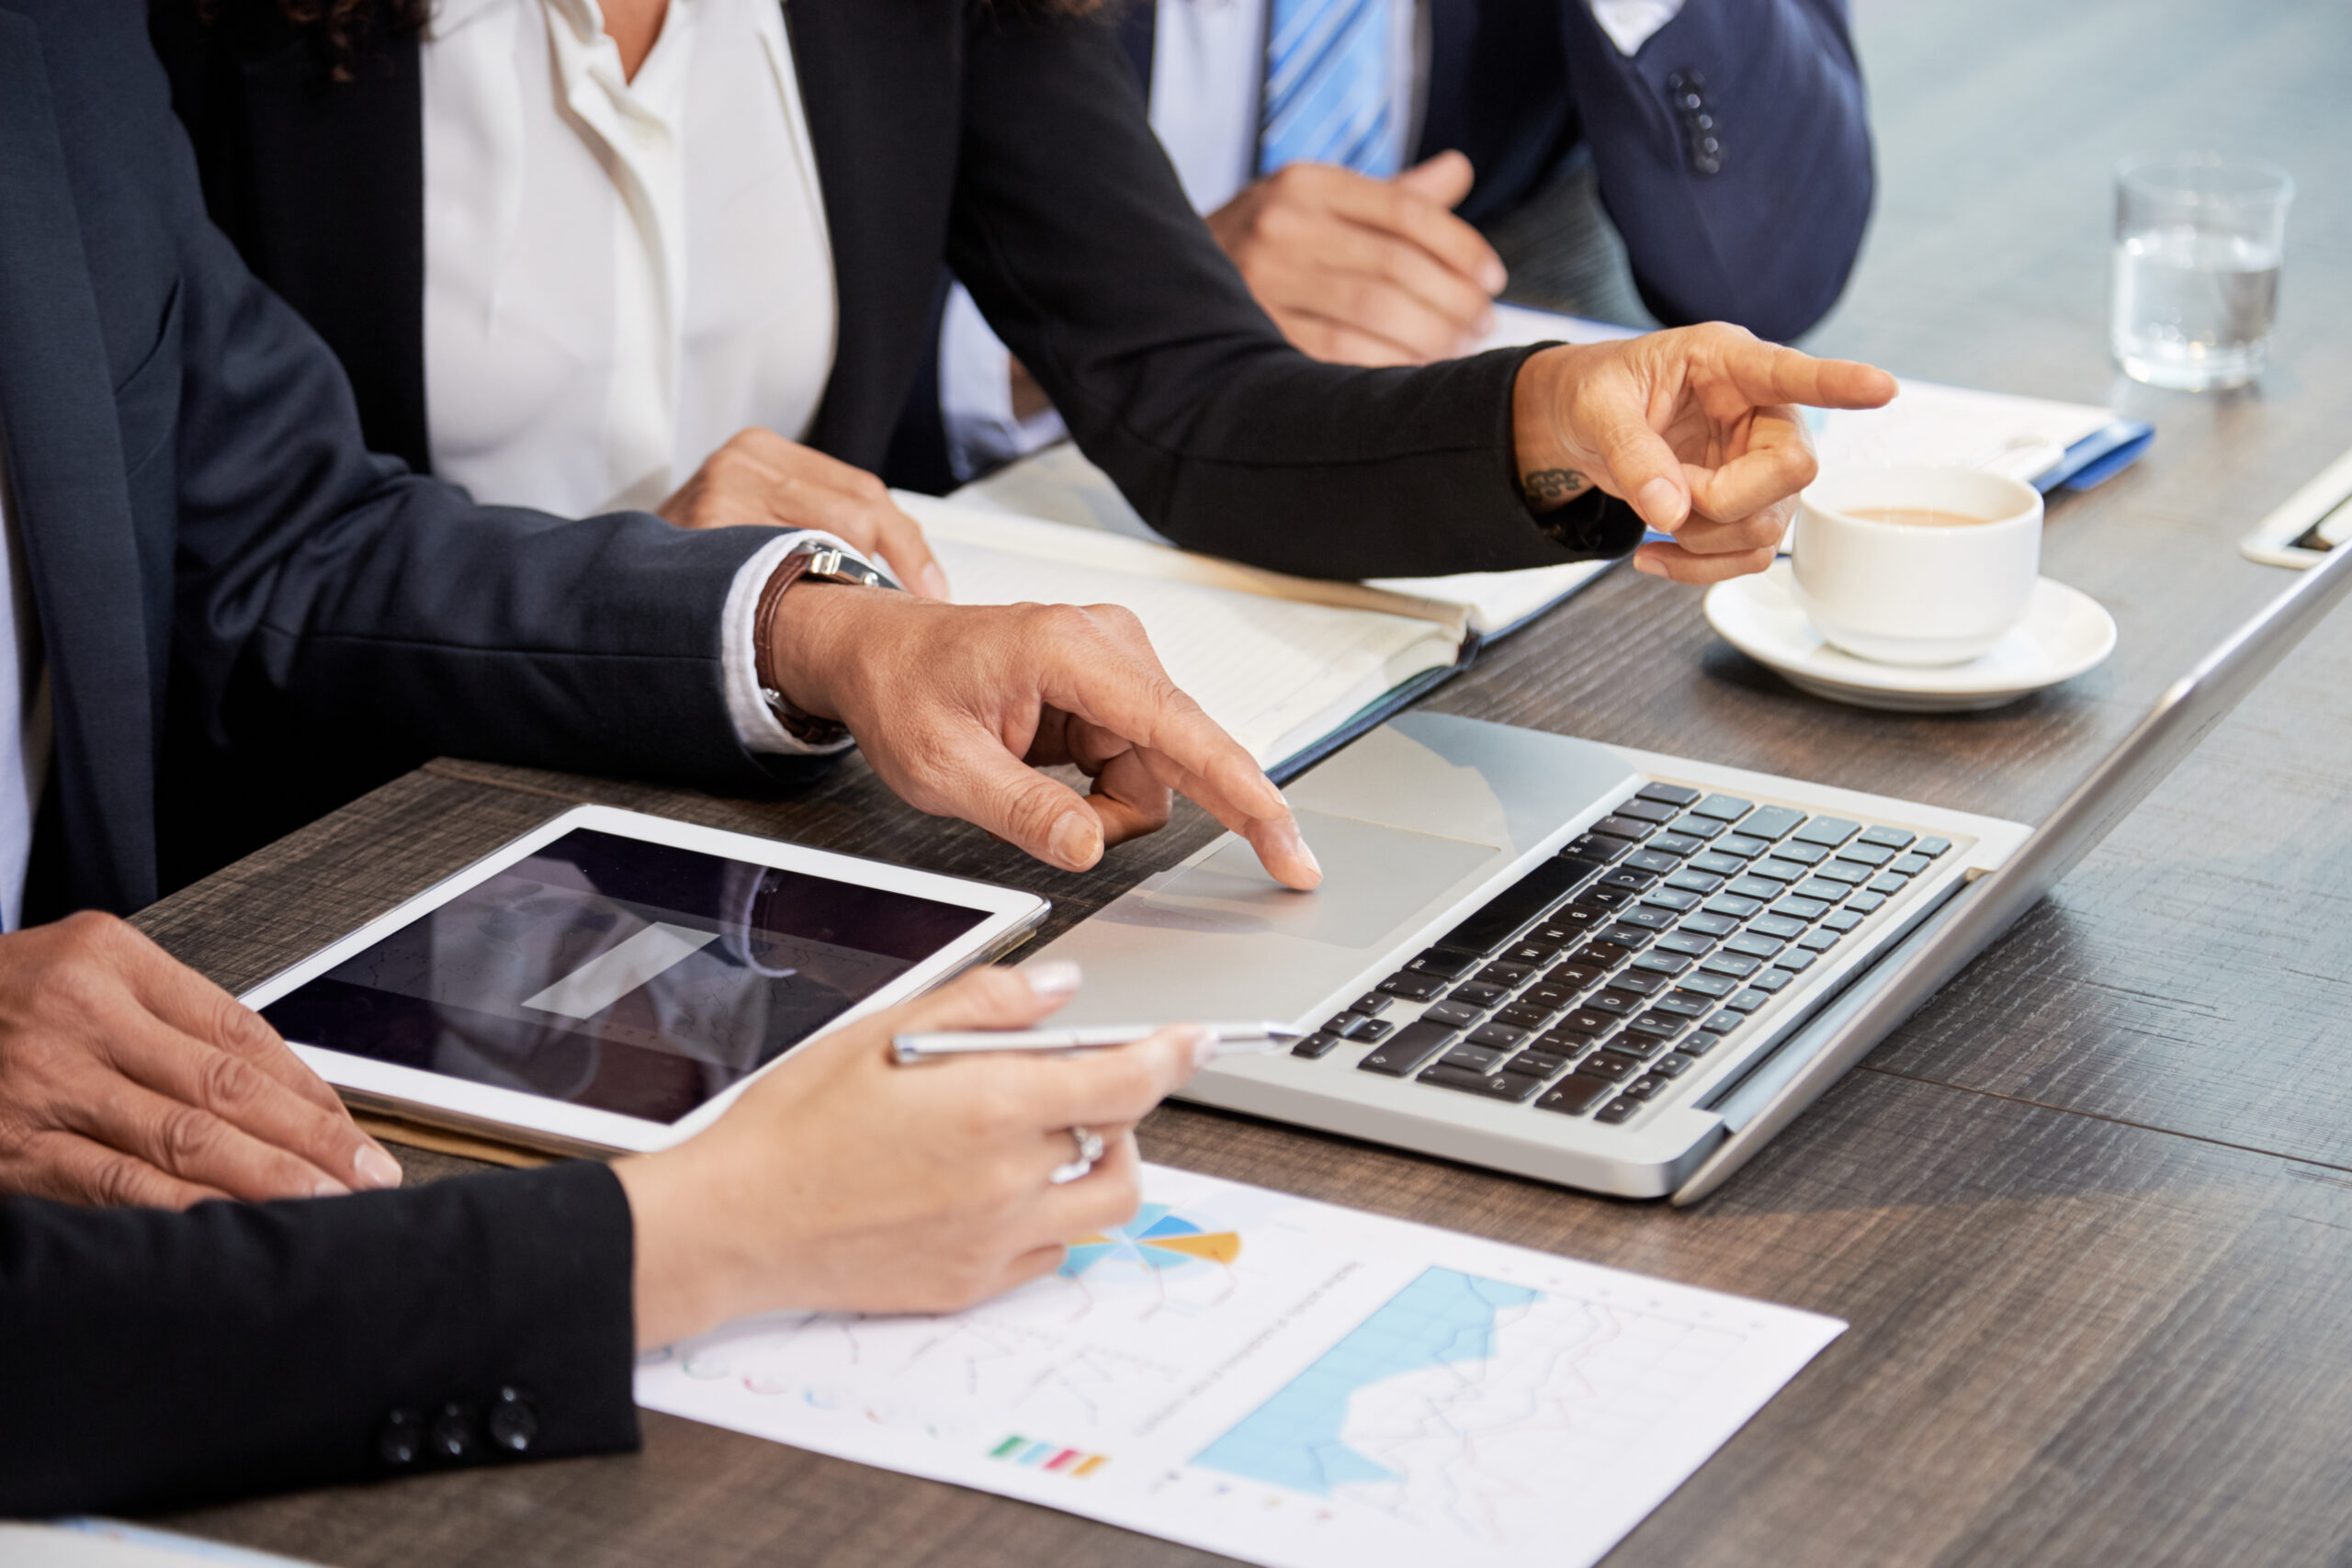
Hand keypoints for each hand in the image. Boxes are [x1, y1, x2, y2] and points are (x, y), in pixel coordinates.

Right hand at [0, 912, 402, 1206]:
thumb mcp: (76, 975)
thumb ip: (166, 1021)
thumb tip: (281, 1091)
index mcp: (110, 958)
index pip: (242, 1030)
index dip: (311, 1089)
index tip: (358, 1131)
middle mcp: (80, 1013)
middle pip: (228, 1086)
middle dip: (312, 1141)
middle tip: (373, 1178)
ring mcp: (42, 1083)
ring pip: (185, 1140)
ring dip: (269, 1182)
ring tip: (329, 1208)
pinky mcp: (12, 1148)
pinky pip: (116, 1186)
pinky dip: (185, 1213)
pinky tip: (234, 1232)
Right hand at [616, 962, 1209, 1343]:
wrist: (737, 1222)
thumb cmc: (795, 1123)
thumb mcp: (886, 1029)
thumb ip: (988, 1004)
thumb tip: (1062, 990)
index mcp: (991, 1108)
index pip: (1126, 1080)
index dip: (1173, 1054)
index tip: (1195, 1039)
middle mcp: (1008, 1182)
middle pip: (1118, 1135)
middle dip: (1114, 1097)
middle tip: (1075, 1076)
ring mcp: (996, 1241)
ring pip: (1103, 1202)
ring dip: (1100, 1161)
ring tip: (1052, 1134)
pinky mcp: (973, 1284)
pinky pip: (1052, 1250)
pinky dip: (1052, 1213)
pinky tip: (1004, 1184)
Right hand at [659, 428, 949, 600]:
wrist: (618, 585)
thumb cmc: (698, 558)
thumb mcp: (758, 518)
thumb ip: (818, 521)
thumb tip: (907, 569)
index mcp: (763, 451)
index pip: (864, 493)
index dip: (908, 547)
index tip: (931, 587)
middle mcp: (741, 465)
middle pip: (855, 518)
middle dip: (887, 572)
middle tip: (901, 613)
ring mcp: (719, 499)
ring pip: (826, 548)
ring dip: (849, 592)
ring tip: (856, 623)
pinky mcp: (704, 539)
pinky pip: (784, 578)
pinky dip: (807, 603)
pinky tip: (811, 625)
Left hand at [768, 586, 1321, 888]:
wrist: (875, 652)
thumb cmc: (902, 687)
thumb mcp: (942, 767)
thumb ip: (1021, 810)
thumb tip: (1088, 846)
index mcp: (1068, 651)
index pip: (1178, 729)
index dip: (1242, 794)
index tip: (1288, 842)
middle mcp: (1108, 646)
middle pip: (1177, 757)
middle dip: (1130, 812)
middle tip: (1129, 844)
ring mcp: (1116, 665)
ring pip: (1157, 772)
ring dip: (1106, 807)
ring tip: (1027, 791)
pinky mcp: (1112, 690)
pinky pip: (1137, 765)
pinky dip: (1100, 793)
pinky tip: (1049, 779)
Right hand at [1206, 152, 1506, 366]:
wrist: (1168, 283)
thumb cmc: (1268, 246)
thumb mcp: (1318, 205)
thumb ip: (1389, 197)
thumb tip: (1459, 170)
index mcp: (1305, 184)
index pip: (1405, 212)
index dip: (1461, 248)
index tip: (1494, 278)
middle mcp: (1280, 226)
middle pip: (1396, 267)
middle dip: (1454, 301)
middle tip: (1483, 322)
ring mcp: (1262, 283)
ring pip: (1373, 314)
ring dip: (1431, 337)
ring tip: (1460, 347)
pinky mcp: (1255, 336)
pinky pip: (1341, 356)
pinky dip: (1390, 366)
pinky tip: (1416, 372)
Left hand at [1512, 325, 1899, 584]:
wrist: (1580, 423)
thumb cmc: (1596, 392)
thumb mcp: (1598, 408)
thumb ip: (1632, 452)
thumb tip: (1671, 512)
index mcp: (1729, 363)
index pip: (1792, 373)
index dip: (1838, 383)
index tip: (1882, 387)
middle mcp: (1762, 414)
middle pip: (1793, 469)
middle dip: (1725, 501)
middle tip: (1666, 491)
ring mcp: (1760, 465)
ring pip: (1768, 526)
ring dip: (1703, 539)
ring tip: (1652, 513)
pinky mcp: (1746, 508)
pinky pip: (1746, 557)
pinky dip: (1696, 569)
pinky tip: (1652, 556)